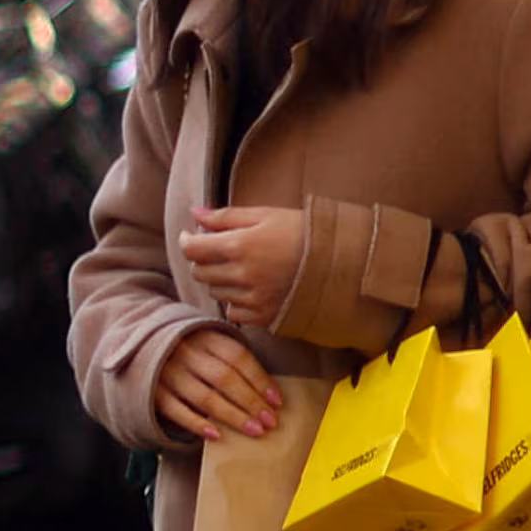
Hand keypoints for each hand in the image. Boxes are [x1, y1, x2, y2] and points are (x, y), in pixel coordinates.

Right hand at [149, 326, 282, 441]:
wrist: (138, 346)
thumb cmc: (187, 351)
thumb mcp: (208, 343)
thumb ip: (231, 359)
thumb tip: (268, 392)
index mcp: (204, 337)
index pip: (238, 357)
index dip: (260, 380)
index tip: (277, 402)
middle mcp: (185, 352)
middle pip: (224, 378)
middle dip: (251, 402)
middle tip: (270, 422)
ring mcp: (167, 372)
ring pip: (205, 397)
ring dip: (232, 416)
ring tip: (253, 431)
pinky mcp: (153, 392)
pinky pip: (177, 411)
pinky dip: (197, 424)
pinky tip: (216, 435)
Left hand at [176, 204, 307, 334]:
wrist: (342, 262)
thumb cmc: (304, 232)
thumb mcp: (266, 215)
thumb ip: (226, 217)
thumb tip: (195, 212)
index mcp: (241, 246)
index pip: (192, 250)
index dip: (187, 241)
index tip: (192, 236)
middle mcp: (242, 276)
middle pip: (200, 272)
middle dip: (205, 259)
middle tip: (221, 249)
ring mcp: (253, 299)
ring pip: (215, 292)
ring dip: (221, 279)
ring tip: (244, 266)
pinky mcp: (263, 317)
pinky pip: (233, 311)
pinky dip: (236, 300)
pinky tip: (254, 286)